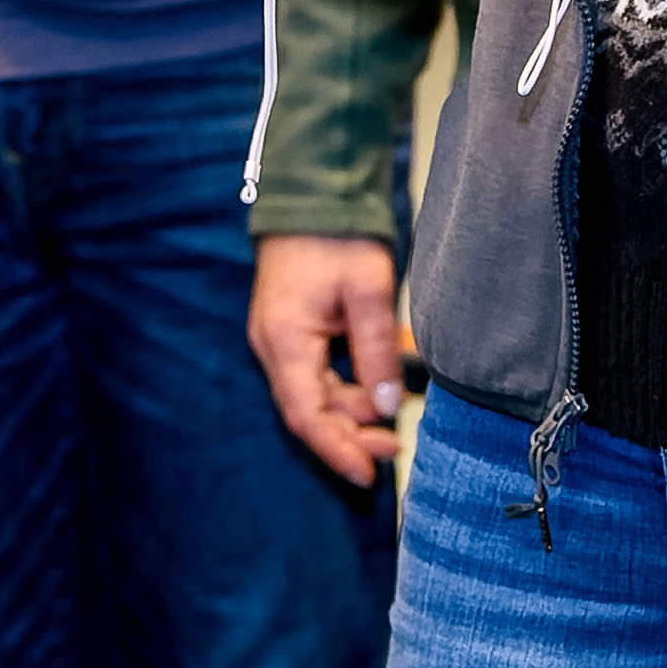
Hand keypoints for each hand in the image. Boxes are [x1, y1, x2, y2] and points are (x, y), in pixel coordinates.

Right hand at [250, 234, 409, 482]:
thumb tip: (386, 407)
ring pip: (313, 394)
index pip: (307, 416)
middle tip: (394, 445)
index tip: (369, 475)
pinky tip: (374, 388)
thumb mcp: (369, 291)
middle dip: (349, 435)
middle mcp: (273, 346)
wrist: (312, 192)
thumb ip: (377, 352)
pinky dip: (344, 387)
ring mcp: (278, 338)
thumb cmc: (338, 236)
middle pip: (309, 411)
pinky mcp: (290, 329)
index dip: (337, 451)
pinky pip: (315, 373)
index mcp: (285, 340)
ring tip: (392, 418)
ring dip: (350, 411)